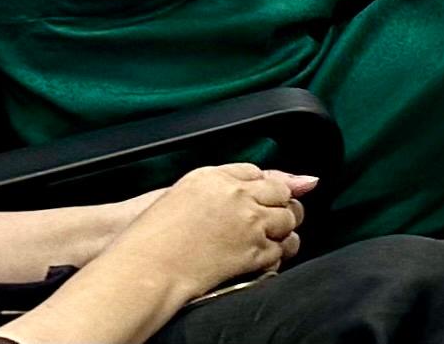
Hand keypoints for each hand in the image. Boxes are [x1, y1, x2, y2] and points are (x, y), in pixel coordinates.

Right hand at [116, 166, 310, 292]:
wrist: (139, 269)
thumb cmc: (150, 236)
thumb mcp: (182, 195)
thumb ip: (232, 183)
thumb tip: (304, 180)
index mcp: (215, 177)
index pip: (259, 173)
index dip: (261, 189)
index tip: (257, 200)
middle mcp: (237, 196)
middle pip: (281, 194)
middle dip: (277, 207)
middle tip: (260, 223)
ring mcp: (248, 223)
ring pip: (287, 221)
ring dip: (278, 232)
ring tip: (258, 242)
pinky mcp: (251, 251)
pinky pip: (279, 250)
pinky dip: (273, 256)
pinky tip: (255, 260)